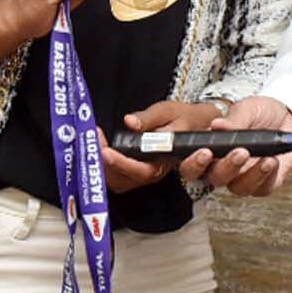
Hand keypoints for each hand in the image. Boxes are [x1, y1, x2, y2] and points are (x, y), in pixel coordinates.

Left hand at [101, 98, 223, 192]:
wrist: (196, 125)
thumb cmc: (183, 118)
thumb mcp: (168, 110)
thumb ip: (148, 117)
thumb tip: (130, 122)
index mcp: (166, 159)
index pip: (143, 170)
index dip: (122, 163)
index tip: (106, 151)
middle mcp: (157, 171)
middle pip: (127, 180)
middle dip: (106, 164)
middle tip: (95, 141)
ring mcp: (147, 173)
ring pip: (120, 182)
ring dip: (103, 166)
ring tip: (96, 142)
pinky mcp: (140, 171)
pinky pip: (119, 177)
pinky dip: (106, 167)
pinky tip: (100, 149)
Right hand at [195, 95, 291, 195]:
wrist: (286, 116)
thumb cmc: (259, 113)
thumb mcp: (247, 109)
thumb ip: (234, 119)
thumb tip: (217, 125)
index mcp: (211, 149)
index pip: (192, 165)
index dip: (193, 164)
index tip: (205, 152)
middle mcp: (224, 167)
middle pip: (215, 179)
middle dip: (225, 168)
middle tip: (239, 153)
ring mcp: (243, 177)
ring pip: (238, 187)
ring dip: (251, 175)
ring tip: (264, 157)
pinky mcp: (265, 183)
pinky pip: (262, 188)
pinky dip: (267, 176)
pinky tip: (272, 161)